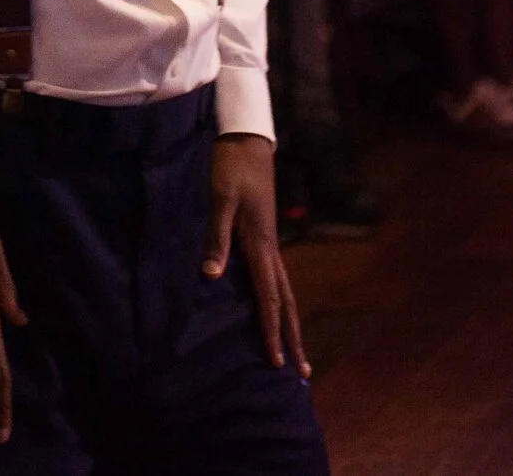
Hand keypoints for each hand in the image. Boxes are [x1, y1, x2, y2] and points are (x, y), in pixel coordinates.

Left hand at [204, 134, 309, 377]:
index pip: (269, 299)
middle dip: (292, 338)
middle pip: (285, 303)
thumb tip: (210, 276)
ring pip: (284, 292)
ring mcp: (269, 242)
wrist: (247, 140)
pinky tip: (274, 308)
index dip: (271, 332)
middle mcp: (270, 249)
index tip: (276, 362)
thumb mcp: (220, 200)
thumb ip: (216, 238)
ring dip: (289, 322)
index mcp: (261, 245)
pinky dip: (278, 301)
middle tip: (302, 373)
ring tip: (295, 350)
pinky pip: (274, 278)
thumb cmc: (230, 168)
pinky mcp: (263, 235)